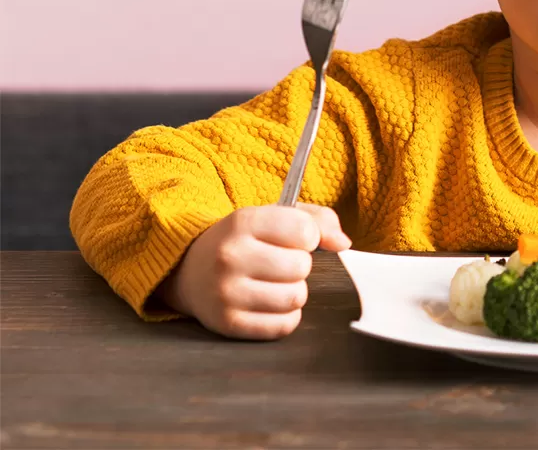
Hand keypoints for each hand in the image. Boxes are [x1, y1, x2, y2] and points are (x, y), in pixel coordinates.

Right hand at [157, 203, 351, 339]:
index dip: (309, 237)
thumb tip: (344, 243)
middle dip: (299, 266)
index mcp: (243, 221)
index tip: (294, 239)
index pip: (305, 231)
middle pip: (301, 267)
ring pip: (295, 298)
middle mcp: (231, 256)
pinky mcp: (227, 323)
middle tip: (280, 264)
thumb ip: (317, 220)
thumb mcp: (274, 216)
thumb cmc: (245, 240)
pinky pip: (283, 326)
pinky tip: (269, 303)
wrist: (189, 269)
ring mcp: (226, 293)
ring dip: (294, 292)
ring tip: (274, 283)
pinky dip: (285, 317)